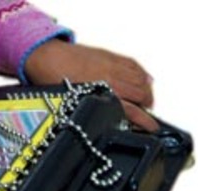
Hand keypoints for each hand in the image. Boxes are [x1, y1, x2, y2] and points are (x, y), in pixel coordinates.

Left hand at [24, 40, 158, 131]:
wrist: (46, 56)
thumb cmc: (52, 81)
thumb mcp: (71, 105)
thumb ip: (89, 112)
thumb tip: (98, 126)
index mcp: (100, 95)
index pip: (131, 110)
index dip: (144, 121)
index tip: (152, 128)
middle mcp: (110, 79)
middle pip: (141, 94)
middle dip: (147, 107)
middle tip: (147, 116)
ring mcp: (111, 66)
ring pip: (140, 79)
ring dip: (146, 91)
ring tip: (147, 101)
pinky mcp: (109, 56)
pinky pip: (133, 65)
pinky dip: (142, 74)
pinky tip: (144, 79)